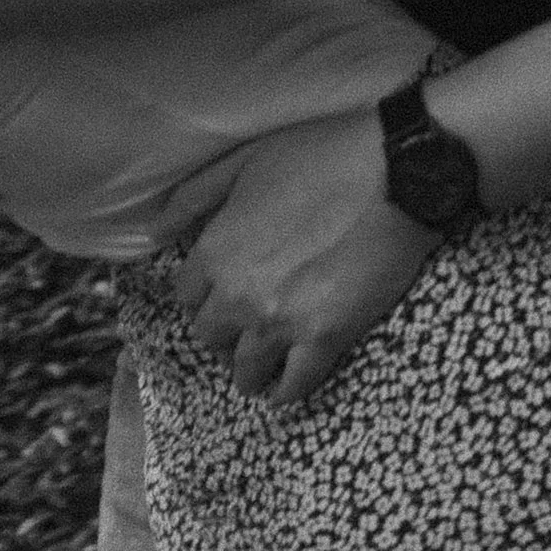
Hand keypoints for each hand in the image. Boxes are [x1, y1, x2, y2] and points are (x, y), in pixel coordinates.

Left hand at [162, 107, 441, 405]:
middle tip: (239, 332)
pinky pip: (294, 383)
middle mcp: (238, 295)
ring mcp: (281, 322)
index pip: (187, 296)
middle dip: (221, 334)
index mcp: (216, 252)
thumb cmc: (320, 157)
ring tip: (257, 371)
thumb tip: (155, 231)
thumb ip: (193, 198)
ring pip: (245, 369)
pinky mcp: (326, 339)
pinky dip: (285, 392)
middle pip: (210, 336)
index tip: (217, 298)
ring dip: (248, 371)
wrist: (396, 174)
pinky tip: (283, 392)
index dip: (202, 297)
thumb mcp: (243, 161)